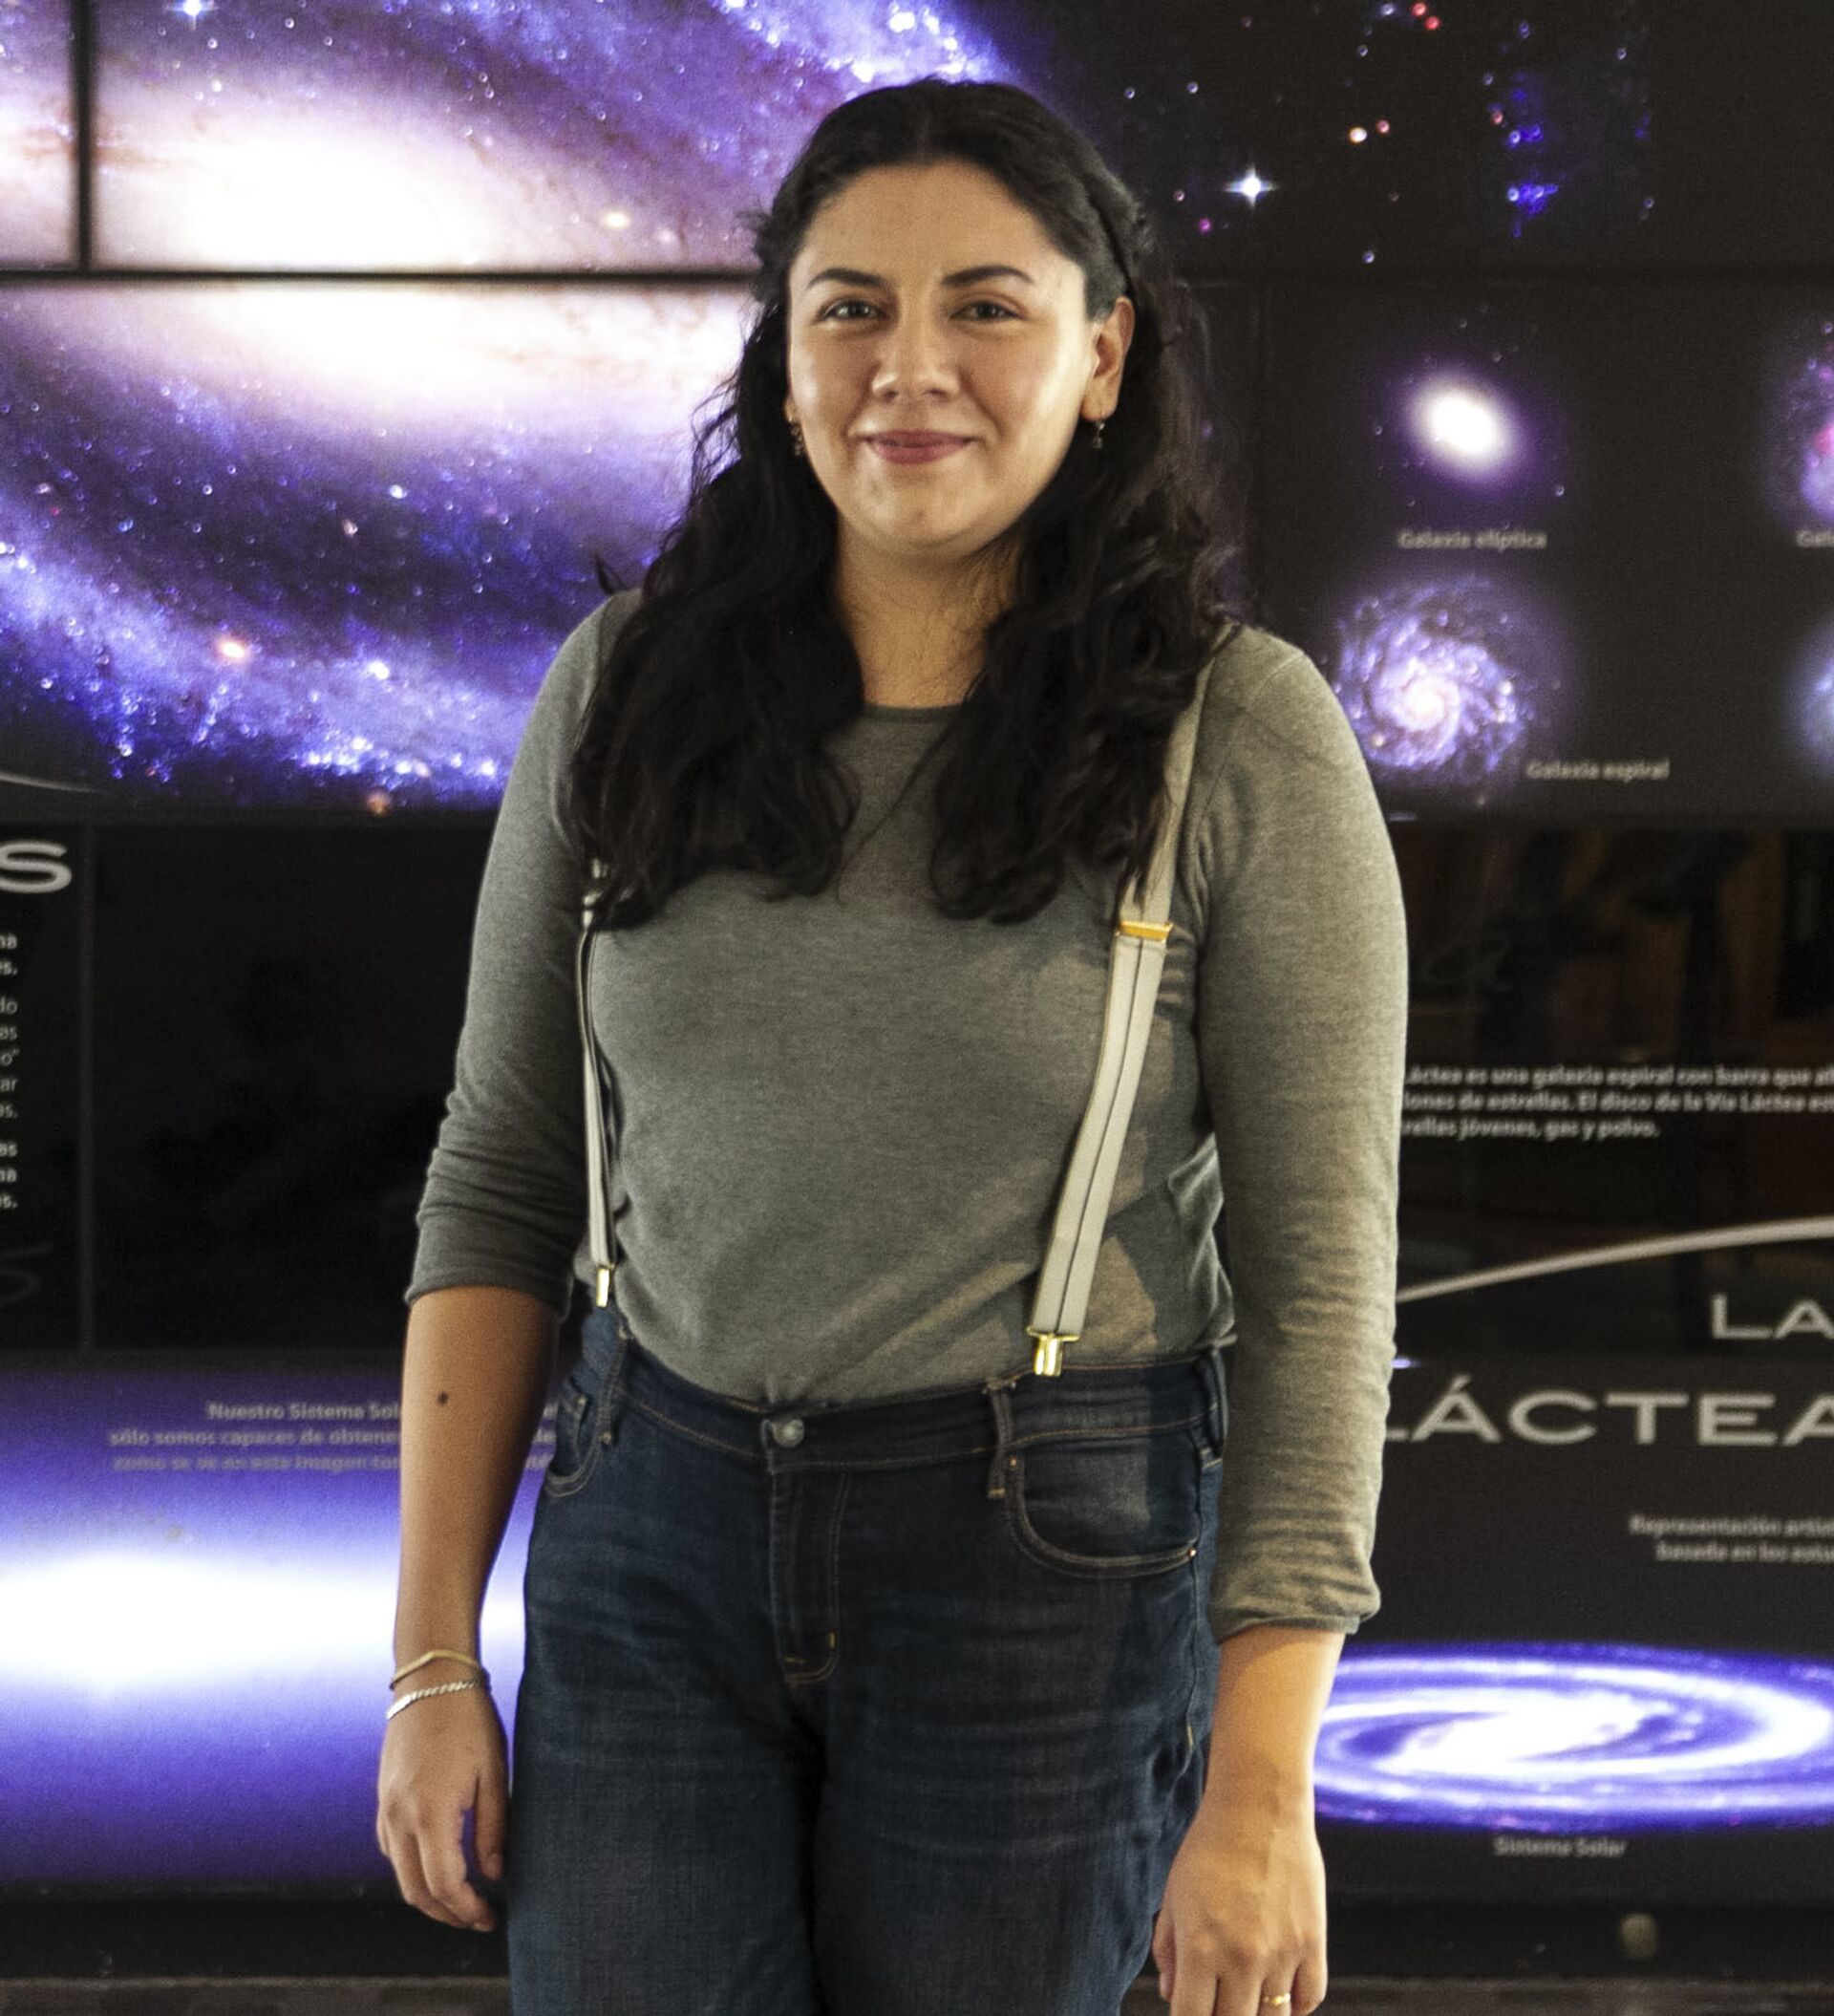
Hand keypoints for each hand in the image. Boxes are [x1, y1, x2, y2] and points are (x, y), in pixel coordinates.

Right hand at [375, 1682, 508, 1932]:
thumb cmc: (470, 1720)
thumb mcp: (494, 1773)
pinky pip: (392, 1850)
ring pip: (400, 1874)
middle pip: (415, 1891)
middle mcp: (399, 1816)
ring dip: (428, 1895)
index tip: (490, 1918)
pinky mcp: (382, 1798)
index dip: (467, 1910)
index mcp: (429, 1812)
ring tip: (464, 1897)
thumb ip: (493, 1828)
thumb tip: (494, 1875)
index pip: (444, 1885)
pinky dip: (413, 1869)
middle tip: (478, 1918)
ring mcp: (385, 1808)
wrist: (431, 1679)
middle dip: (447, 1913)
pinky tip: (439, 1864)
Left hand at [1151, 1791, 1327, 2014]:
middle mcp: (1242, 1958)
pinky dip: (1295, 2005)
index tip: (1190, 2013)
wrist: (1260, 1806)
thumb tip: (1172, 1995)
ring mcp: (1282, 1953)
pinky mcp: (1313, 1943)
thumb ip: (1168, 1949)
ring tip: (1248, 1995)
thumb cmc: (1209, 1847)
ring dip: (1258, 2014)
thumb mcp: (1174, 1894)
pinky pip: (1309, 1999)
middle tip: (1220, 2001)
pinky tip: (1279, 1990)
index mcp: (1200, 1948)